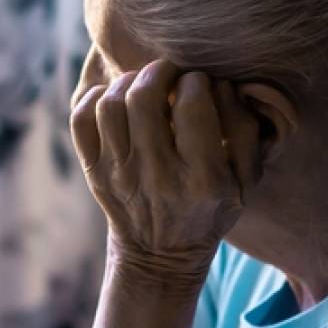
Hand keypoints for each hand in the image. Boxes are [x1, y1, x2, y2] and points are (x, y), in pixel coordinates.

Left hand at [70, 59, 260, 287]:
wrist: (160, 255)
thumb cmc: (210, 209)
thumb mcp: (246, 181)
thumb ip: (245, 130)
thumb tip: (222, 85)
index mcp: (202, 178)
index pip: (193, 106)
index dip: (197, 81)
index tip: (200, 84)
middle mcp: (156, 175)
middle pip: (144, 98)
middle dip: (160, 72)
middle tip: (170, 73)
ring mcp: (119, 174)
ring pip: (110, 104)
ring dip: (129, 81)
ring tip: (144, 83)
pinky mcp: (95, 172)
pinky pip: (82, 120)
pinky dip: (96, 98)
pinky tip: (118, 99)